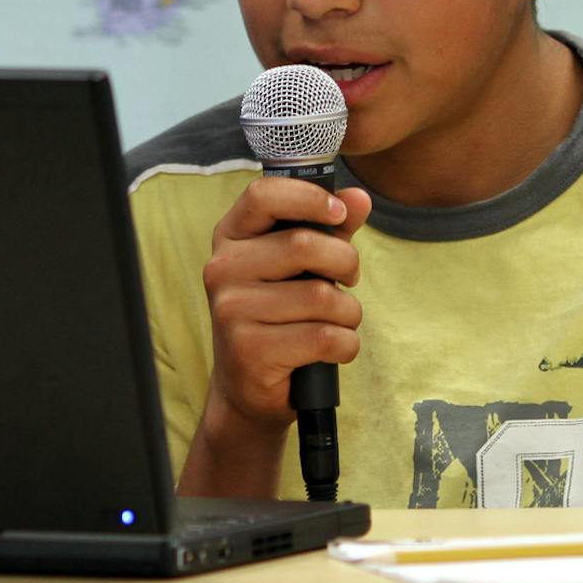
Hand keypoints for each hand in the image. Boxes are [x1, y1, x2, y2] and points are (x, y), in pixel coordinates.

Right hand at [178, 175, 370, 496]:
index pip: (262, 195)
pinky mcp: (250, 351)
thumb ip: (329, 230)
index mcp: (230, 238)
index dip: (309, 197)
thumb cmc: (279, 316)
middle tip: (349, 280)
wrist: (247, 388)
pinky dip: (345, 345)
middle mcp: (222, 269)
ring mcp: (231, 311)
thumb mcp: (300, 267)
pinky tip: (333, 350)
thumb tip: (360, 197)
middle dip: (345, 263)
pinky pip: (324, 337)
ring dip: (348, 312)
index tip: (339, 213)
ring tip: (336, 322)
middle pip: (304, 245)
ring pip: (321, 296)